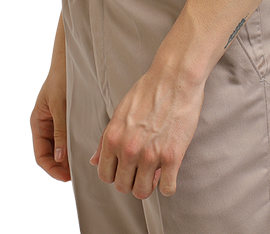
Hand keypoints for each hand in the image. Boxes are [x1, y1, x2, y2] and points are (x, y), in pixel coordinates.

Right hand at [29, 61, 70, 184]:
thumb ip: (59, 130)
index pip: (40, 155)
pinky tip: (83, 150)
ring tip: (80, 166)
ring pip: (59, 147)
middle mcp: (45, 125)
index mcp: (38, 123)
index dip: (51, 168)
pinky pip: (68, 137)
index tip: (66, 177)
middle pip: (50, 154)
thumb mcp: (59, 105)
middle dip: (61, 166)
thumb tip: (58, 157)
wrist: (70, 59)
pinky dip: (73, 145)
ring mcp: (55, 122)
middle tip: (76, 175)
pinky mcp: (66, 118)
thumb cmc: (61, 78)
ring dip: (68, 157)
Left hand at [90, 64, 204, 199]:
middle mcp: (129, 149)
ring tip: (156, 171)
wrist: (175, 77)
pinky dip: (168, 185)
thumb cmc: (148, 90)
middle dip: (132, 181)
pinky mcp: (172, 156)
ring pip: (143, 191)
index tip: (126, 168)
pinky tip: (170, 171)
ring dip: (149, 185)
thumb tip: (94, 161)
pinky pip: (167, 189)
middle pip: (123, 187)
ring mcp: (150, 154)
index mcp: (113, 137)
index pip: (104, 175)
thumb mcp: (120, 111)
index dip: (115, 174)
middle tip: (142, 169)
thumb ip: (106, 138)